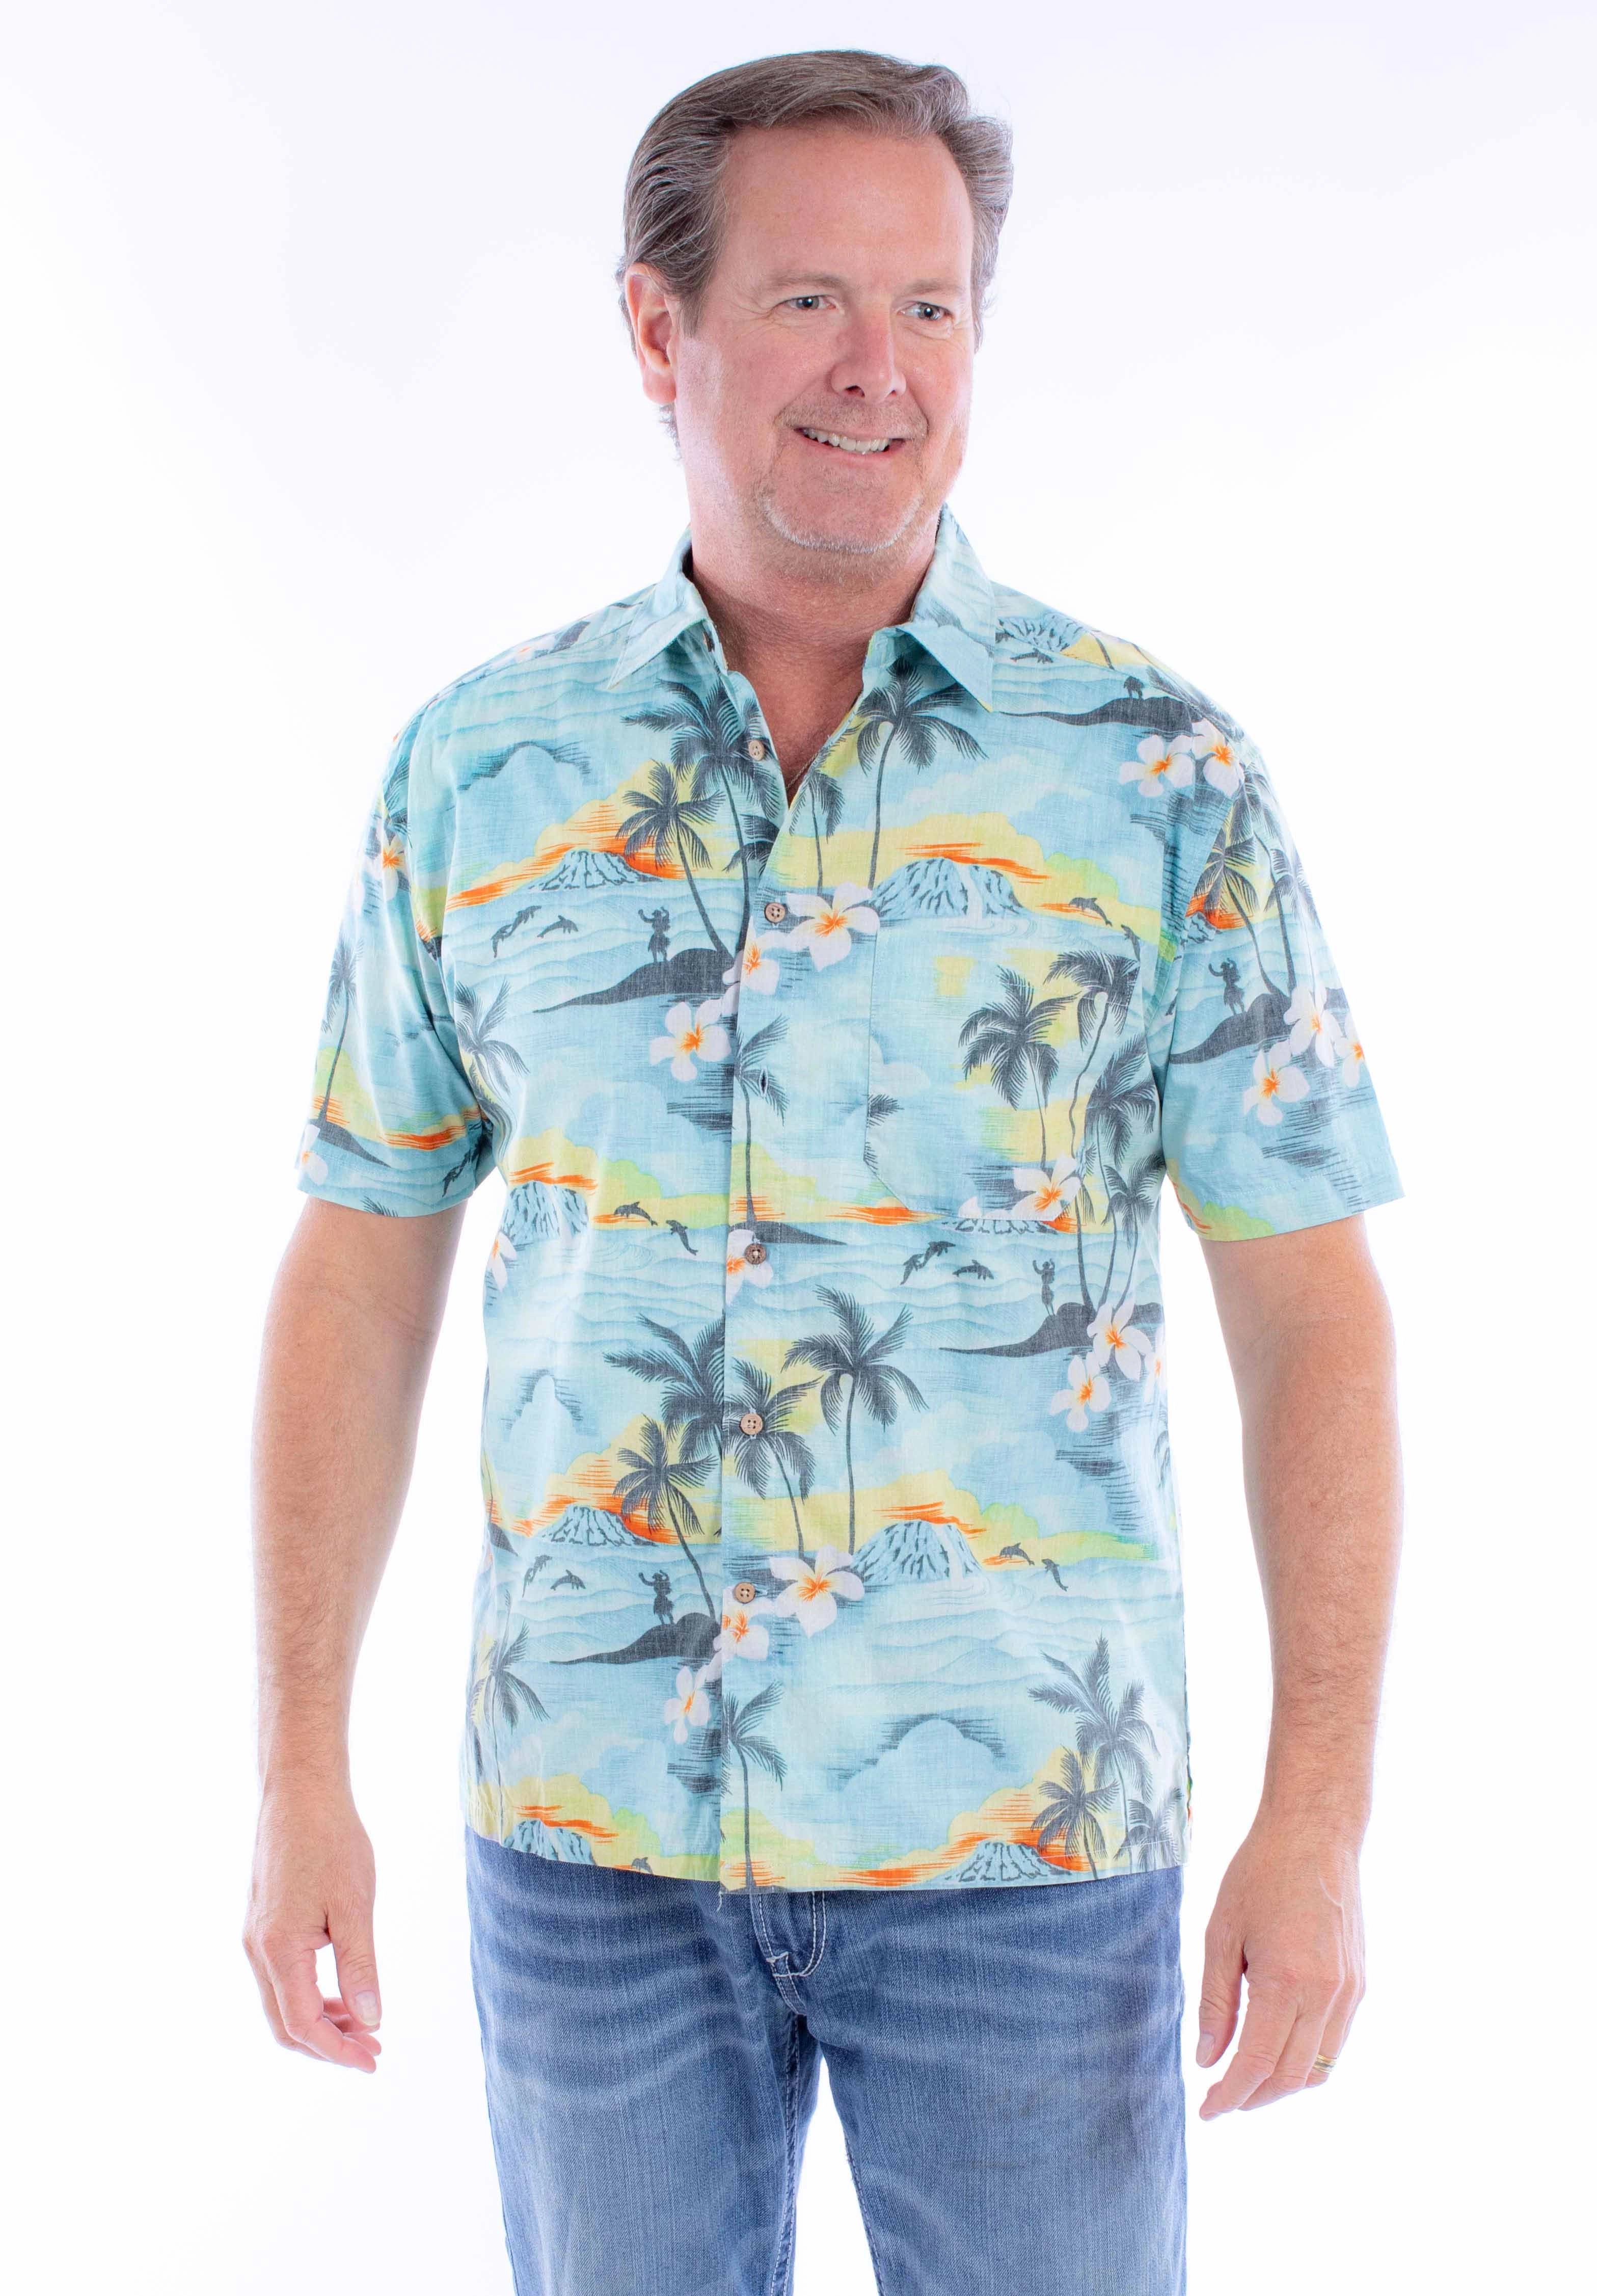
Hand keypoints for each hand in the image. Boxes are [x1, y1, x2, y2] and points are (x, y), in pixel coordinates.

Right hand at [243, 1779, 382, 2071]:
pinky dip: (310, 1994)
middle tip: (373, 2050)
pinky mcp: (263, 1922)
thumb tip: (370, 2020)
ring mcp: (256, 1936)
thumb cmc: (331, 1841)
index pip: (303, 2025)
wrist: (299, 1791)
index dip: (337, 2050)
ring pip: (282, 2002)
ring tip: (363, 2026)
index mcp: (278, 1950)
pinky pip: (282, 1977)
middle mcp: (258, 1949)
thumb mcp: (354, 1905)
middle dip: (328, 2044)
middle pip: (285, 2023)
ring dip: (320, 2021)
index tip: (373, 2060)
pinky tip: (341, 1991)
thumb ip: (359, 1966)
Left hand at [1195, 1813, 1364, 2117]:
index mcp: (1285, 1981)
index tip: (1207, 2112)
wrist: (1316, 1835)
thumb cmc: (1260, 1875)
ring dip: (1283, 2085)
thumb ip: (1216, 2002)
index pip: (1258, 2064)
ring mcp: (1349, 1991)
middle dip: (1255, 2097)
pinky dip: (1308, 2059)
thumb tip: (1208, 2060)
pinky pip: (1335, 2041)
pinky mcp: (1359, 1984)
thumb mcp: (1221, 1933)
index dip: (1230, 2095)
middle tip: (1222, 2099)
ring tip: (1247, 2080)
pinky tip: (1279, 2049)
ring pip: (1319, 2067)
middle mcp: (1325, 1994)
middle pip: (1291, 2076)